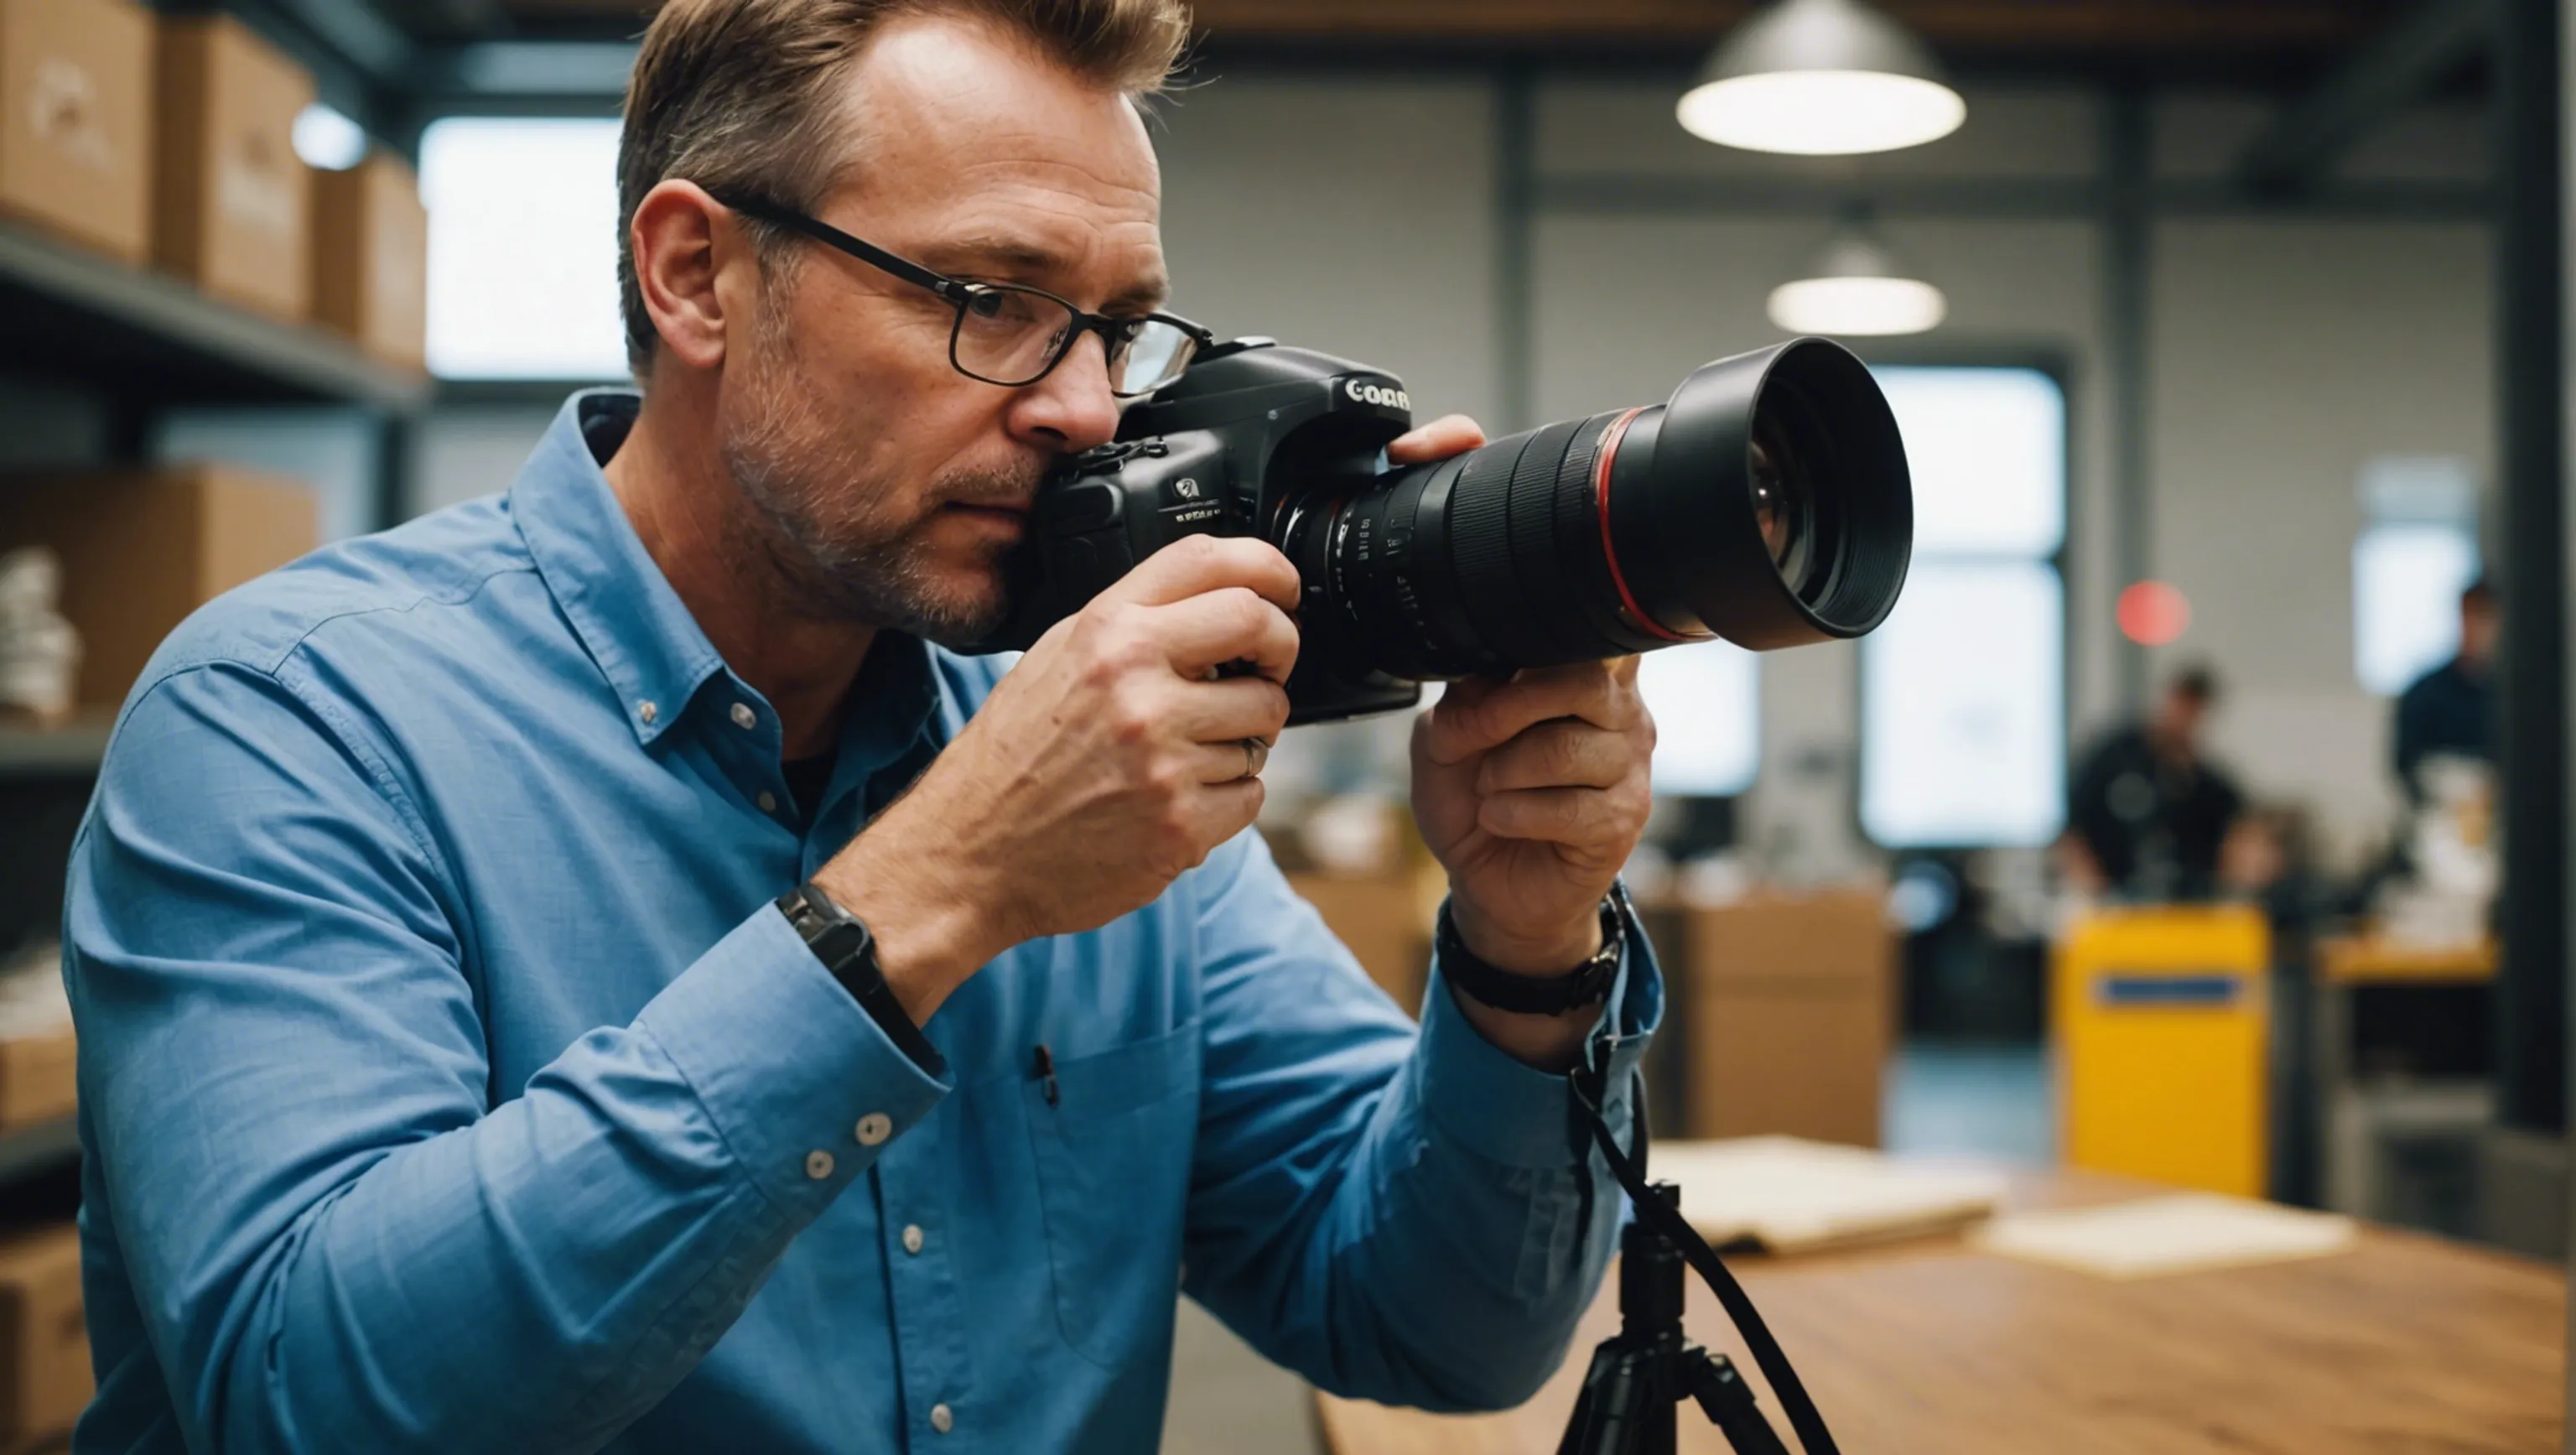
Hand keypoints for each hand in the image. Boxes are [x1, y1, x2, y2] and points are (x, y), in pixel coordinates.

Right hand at [818, 534, 1299, 1019]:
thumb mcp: (1056, 659)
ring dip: (1239, 741)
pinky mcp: (1181, 821)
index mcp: (1105, 631)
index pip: (1212, 562)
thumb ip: (1132, 624)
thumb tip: (1218, 604)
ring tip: (1179, 757)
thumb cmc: (1013, 758)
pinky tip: (1176, 800)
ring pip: (1263, 724)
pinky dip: (1227, 799)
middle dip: (1280, 649)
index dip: (1269, 569)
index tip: (1284, 589)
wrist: (972, 853)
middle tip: (1264, 671)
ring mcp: (1162, 755)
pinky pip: (1251, 791)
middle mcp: (1135, 683)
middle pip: (1262, 628)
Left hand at [1413, 662, 1655, 972]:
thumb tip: (1484, 694)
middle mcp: (1620, 712)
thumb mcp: (1443, 740)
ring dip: (1506, 771)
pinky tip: (1499, 819)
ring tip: (1488, 788)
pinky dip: (1515, 813)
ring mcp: (1629, 767)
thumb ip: (1461, 703)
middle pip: (1585, 681)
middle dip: (1512, 709)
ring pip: (1568, 749)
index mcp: (1582, 675)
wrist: (1484, 876)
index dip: (1532, 651)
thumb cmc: (1475, 796)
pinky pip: (1569, 808)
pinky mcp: (1623, 819)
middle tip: (1479, 738)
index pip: (1583, 635)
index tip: (1490, 682)